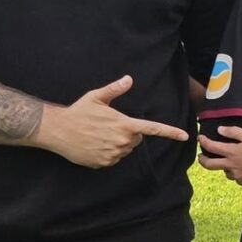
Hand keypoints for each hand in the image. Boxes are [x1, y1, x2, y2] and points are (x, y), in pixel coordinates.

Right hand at [34, 75, 190, 167]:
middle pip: (136, 139)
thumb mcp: (96, 97)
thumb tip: (129, 79)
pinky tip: (94, 145)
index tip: (184, 136)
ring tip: (99, 134)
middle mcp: (122, 141)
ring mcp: (113, 154)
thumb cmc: (78, 111)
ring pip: (125, 149)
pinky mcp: (104, 163)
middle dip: (128, 133)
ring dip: (117, 143)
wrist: (57, 130)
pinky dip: (108, 153)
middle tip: (109, 125)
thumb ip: (114, 89)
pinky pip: (113, 158)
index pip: (152, 129)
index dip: (170, 132)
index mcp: (124, 124)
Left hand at [197, 124, 241, 185]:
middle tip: (201, 157)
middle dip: (202, 160)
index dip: (203, 142)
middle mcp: (230, 165)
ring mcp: (236, 175)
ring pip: (225, 171)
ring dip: (224, 166)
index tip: (200, 138)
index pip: (211, 147)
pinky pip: (236, 177)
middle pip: (209, 165)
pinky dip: (236, 173)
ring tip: (230, 162)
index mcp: (231, 152)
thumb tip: (220, 129)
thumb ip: (234, 132)